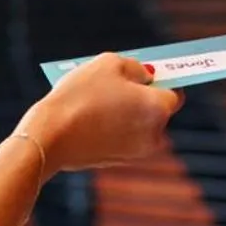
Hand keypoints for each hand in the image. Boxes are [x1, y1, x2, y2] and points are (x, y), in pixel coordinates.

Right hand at [22, 53, 180, 171]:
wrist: (50, 137)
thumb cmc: (81, 96)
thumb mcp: (109, 63)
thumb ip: (135, 67)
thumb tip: (145, 75)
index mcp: (158, 108)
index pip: (175, 93)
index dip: (162, 81)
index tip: (147, 74)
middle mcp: (154, 134)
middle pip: (157, 111)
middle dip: (143, 97)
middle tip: (120, 82)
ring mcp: (136, 152)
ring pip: (138, 125)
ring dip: (127, 112)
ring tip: (101, 96)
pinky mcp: (116, 162)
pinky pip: (122, 138)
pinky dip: (114, 127)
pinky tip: (93, 114)